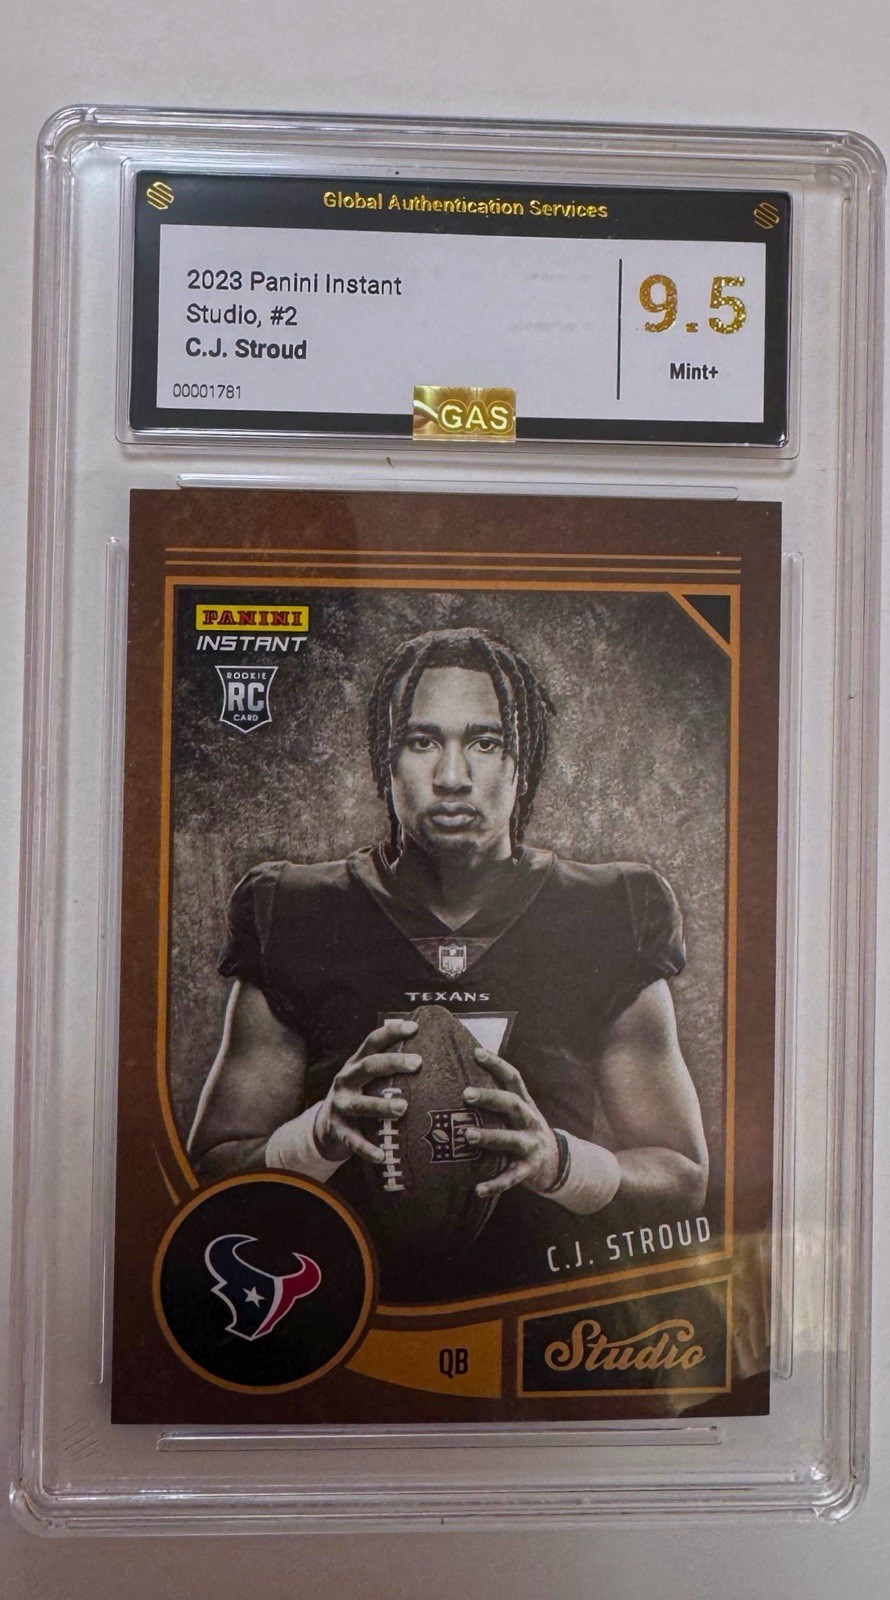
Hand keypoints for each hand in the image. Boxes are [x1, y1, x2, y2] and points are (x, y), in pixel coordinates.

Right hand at [313, 1020, 420, 1164]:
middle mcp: (346, 1080)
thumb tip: (425, 1051)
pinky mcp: (339, 1130)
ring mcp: (340, 1106)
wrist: (325, 1127)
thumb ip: (387, 1067)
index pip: (372, 1042)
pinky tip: (382, 1155)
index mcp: (355, 1064)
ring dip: (381, 1105)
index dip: (392, 1032)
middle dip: (392, 1063)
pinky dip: (367, 1148)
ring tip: (403, 1108)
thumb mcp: (366, 1078)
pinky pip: (353, 1140)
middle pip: (368, 1066)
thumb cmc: (358, 1096)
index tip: (415, 1027)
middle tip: (417, 1063)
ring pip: (360, 1104)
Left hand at [463, 1048, 559, 1198]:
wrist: (560, 1165)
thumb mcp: (519, 1114)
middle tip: (466, 1094)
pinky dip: (495, 1184)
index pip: (513, 1078)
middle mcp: (531, 1121)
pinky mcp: (530, 1170)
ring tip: (468, 1136)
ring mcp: (532, 1146)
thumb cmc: (525, 1133)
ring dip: (490, 1137)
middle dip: (491, 1098)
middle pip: (513, 1104)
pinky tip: (478, 1190)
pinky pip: (512, 1178)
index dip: (497, 1064)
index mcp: (525, 1104)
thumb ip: (499, 1101)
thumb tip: (463, 1080)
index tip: (476, 1052)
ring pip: (512, 1139)